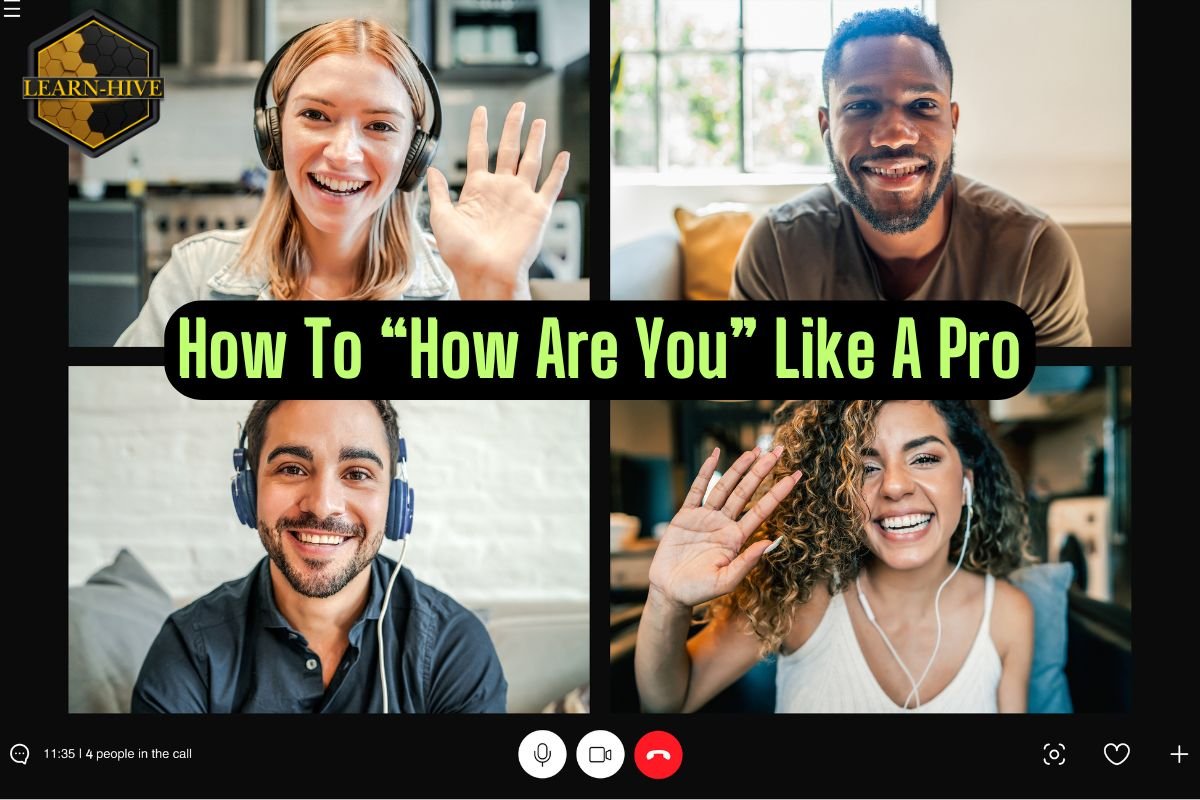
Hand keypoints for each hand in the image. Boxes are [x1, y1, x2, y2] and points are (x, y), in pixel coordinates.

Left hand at [427, 103, 569, 298]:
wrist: (484, 273)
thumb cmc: (462, 254)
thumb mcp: (442, 218)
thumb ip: (439, 192)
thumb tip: (432, 171)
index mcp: (478, 189)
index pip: (478, 150)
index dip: (479, 129)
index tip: (481, 112)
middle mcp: (500, 190)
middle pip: (508, 149)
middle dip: (513, 126)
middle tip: (517, 107)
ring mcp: (520, 198)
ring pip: (530, 161)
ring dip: (535, 140)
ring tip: (538, 122)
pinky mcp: (537, 210)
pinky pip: (551, 186)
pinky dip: (558, 170)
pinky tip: (563, 155)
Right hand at [647, 445, 801, 609]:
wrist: (670, 591)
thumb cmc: (698, 591)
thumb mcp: (726, 581)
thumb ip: (747, 562)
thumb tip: (771, 542)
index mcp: (737, 539)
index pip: (762, 510)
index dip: (779, 492)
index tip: (796, 476)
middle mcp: (724, 524)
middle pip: (746, 492)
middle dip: (762, 472)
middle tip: (778, 451)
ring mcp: (705, 518)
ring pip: (725, 487)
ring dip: (739, 468)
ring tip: (754, 450)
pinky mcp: (686, 516)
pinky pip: (697, 489)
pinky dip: (705, 472)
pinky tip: (715, 456)